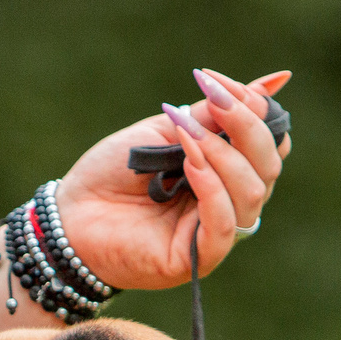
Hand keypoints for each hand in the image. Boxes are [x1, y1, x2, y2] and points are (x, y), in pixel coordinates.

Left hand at [53, 68, 291, 291]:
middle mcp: (231, 203)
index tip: (216, 81)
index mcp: (228, 172)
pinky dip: (213, 190)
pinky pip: (225, 225)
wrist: (69, 215)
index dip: (255, 109)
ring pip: (252, 193)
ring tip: (188, 136)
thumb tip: (270, 83)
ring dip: (224, 156)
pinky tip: (191, 165)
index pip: (270, 142)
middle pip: (268, 165)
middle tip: (214, 100)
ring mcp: (216, 232)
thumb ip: (213, 114)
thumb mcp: (166, 131)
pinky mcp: (197, 259)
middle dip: (246, 126)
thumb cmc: (113, 173)